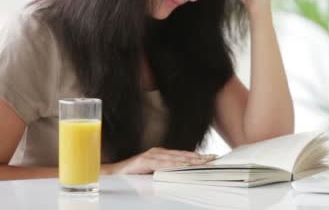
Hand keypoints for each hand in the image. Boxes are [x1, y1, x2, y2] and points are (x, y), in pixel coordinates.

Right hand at [102, 147, 216, 174]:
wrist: (112, 175)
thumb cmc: (133, 176)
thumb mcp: (153, 175)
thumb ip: (165, 174)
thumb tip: (181, 178)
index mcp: (161, 155)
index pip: (183, 156)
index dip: (197, 157)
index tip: (210, 158)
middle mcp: (158, 152)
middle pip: (182, 155)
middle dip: (198, 157)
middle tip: (212, 159)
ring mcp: (151, 155)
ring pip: (175, 158)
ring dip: (190, 160)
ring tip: (202, 162)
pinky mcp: (144, 161)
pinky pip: (162, 163)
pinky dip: (173, 164)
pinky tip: (183, 165)